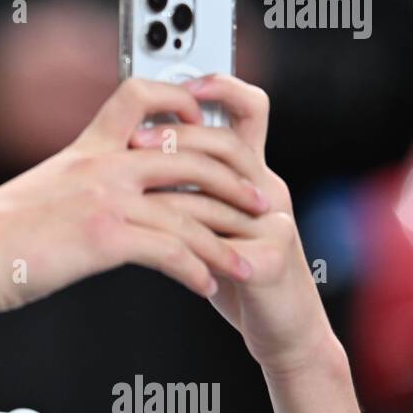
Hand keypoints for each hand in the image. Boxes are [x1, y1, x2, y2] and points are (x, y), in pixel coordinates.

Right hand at [0, 77, 268, 317]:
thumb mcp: (37, 191)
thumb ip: (72, 183)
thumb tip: (85, 196)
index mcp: (85, 148)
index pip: (139, 94)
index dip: (181, 99)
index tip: (205, 120)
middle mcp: (101, 165)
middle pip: (190, 152)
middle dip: (235, 176)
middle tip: (258, 199)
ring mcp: (105, 200)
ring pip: (189, 208)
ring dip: (226, 238)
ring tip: (247, 260)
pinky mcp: (105, 238)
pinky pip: (170, 251)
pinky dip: (196, 270)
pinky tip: (207, 286)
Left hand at [127, 74, 335, 373]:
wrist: (281, 329)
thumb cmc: (236, 270)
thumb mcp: (211, 220)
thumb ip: (186, 186)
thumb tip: (131, 148)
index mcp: (252, 172)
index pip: (248, 110)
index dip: (221, 87)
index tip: (181, 83)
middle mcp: (267, 189)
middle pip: (227, 143)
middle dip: (179, 136)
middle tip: (135, 141)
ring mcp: (274, 223)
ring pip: (216, 194)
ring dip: (170, 191)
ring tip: (133, 194)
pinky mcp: (271, 260)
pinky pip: (220, 241)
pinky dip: (183, 242)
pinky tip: (156, 245)